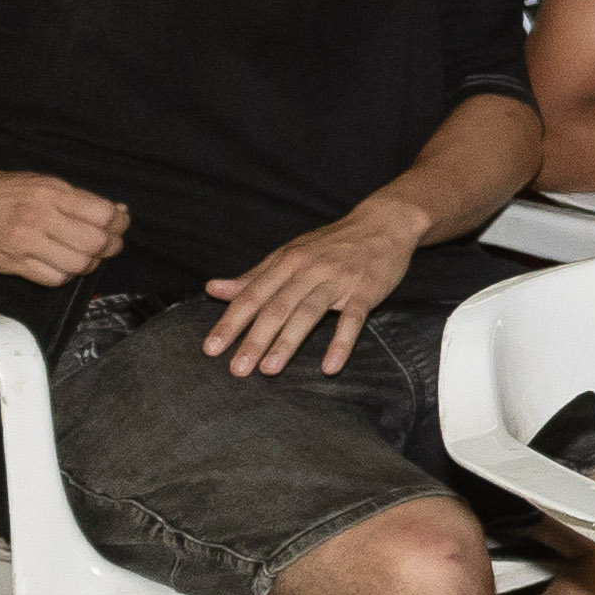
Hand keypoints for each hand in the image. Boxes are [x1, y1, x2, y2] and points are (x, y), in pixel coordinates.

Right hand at [0, 169, 127, 285]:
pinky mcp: (10, 263)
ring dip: (87, 264)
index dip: (119, 224)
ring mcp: (24, 242)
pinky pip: (53, 278)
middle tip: (106, 246)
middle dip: (109, 247)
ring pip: (78, 264)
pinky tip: (59, 265)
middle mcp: (39, 216)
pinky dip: (63, 275)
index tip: (118, 226)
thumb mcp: (32, 181)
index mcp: (49, 191)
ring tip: (82, 256)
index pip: (104, 214)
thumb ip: (72, 197)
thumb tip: (115, 210)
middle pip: (96, 243)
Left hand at [201, 199, 430, 377]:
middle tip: (237, 370)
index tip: (211, 349)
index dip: (230, 322)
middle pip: (276, 307)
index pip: (252, 295)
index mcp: (286, 262)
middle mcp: (309, 270)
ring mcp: (338, 280)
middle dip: (254, 340)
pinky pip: (352, 319)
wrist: (383, 224)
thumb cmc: (331, 244)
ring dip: (287, 342)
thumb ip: (253, 277)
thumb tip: (213, 289)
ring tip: (269, 370)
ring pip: (308, 313)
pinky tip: (330, 367)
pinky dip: (341, 343)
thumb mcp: (289, 255)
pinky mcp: (366, 291)